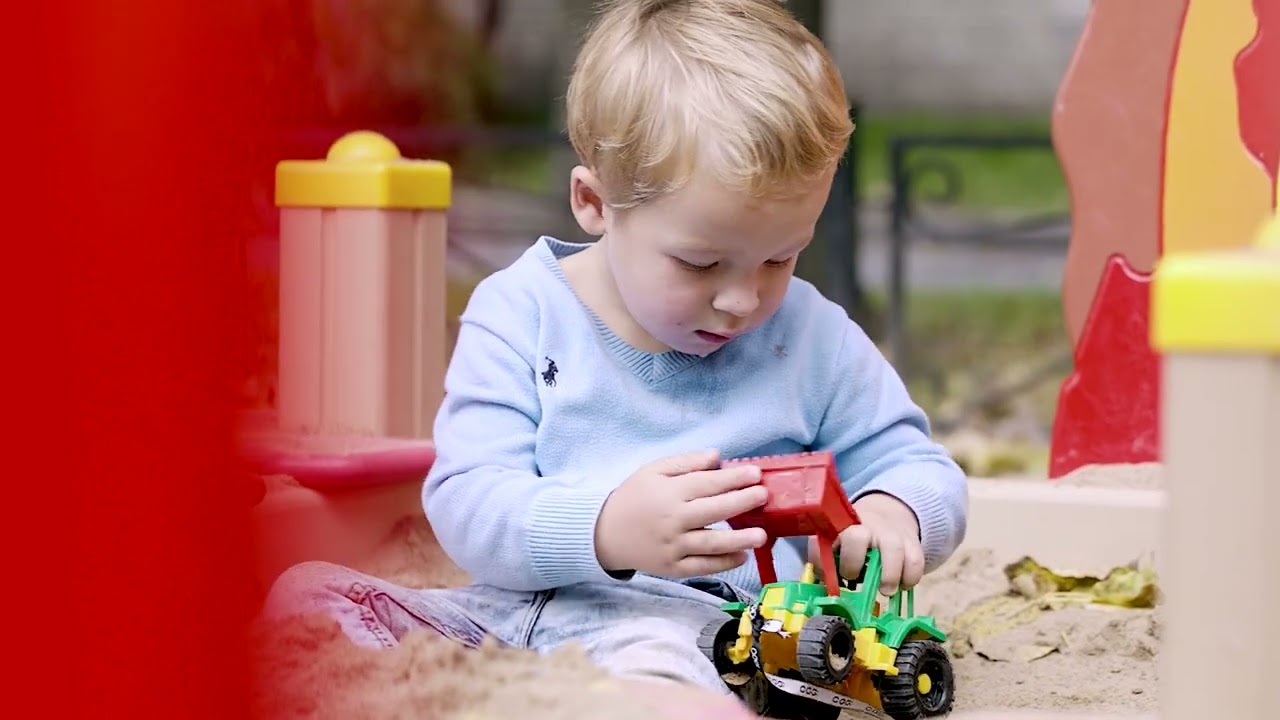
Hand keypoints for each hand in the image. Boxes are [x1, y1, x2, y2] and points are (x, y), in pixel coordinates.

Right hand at [595, 449, 768, 577]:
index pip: (707, 483)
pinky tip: (742, 556)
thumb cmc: (633, 497)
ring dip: (739, 539)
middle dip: (743, 502)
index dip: (734, 478)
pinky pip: (702, 567)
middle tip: (764, 496)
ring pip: (712, 544)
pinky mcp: (672, 567)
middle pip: (714, 511)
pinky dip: (723, 563)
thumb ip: (685, 462)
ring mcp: (673, 546)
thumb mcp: (653, 471)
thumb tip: (717, 456)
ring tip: (762, 535)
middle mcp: (673, 520)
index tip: (756, 474)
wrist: (605, 533)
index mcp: (669, 492)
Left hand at [809, 492, 922, 594]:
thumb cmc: (854, 539)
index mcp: (842, 526)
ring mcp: (891, 533)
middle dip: (853, 564)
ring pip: (893, 550)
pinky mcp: (912, 543)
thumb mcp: (836, 542)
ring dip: (889, 576)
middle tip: (856, 579)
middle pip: (857, 538)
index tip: (839, 576)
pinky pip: (916, 562)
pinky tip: (902, 585)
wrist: (886, 514)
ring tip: (885, 591)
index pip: (828, 538)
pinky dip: (910, 578)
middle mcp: (866, 526)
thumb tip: (826, 588)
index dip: (831, 560)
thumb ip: (826, 561)